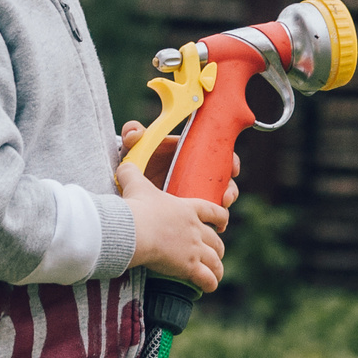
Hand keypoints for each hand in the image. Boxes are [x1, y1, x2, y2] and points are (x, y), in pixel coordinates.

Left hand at [117, 121, 240, 207]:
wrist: (124, 186)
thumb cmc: (133, 162)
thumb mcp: (133, 148)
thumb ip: (132, 134)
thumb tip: (135, 132)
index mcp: (186, 153)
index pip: (215, 152)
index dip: (229, 159)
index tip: (233, 167)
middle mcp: (193, 172)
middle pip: (222, 178)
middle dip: (230, 186)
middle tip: (226, 195)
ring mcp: (192, 190)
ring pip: (217, 197)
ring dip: (224, 202)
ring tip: (221, 208)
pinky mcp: (187, 208)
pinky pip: (206, 214)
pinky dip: (214, 219)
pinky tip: (215, 226)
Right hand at [117, 161, 226, 291]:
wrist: (134, 230)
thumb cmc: (136, 207)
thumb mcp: (134, 184)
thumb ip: (130, 173)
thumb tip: (123, 165)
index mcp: (187, 209)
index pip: (213, 211)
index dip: (221, 218)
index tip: (222, 223)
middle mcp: (195, 229)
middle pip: (216, 240)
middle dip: (218, 248)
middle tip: (214, 252)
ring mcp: (194, 249)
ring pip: (216, 260)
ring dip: (217, 268)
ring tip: (215, 273)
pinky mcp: (188, 266)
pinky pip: (207, 278)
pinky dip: (210, 283)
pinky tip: (208, 287)